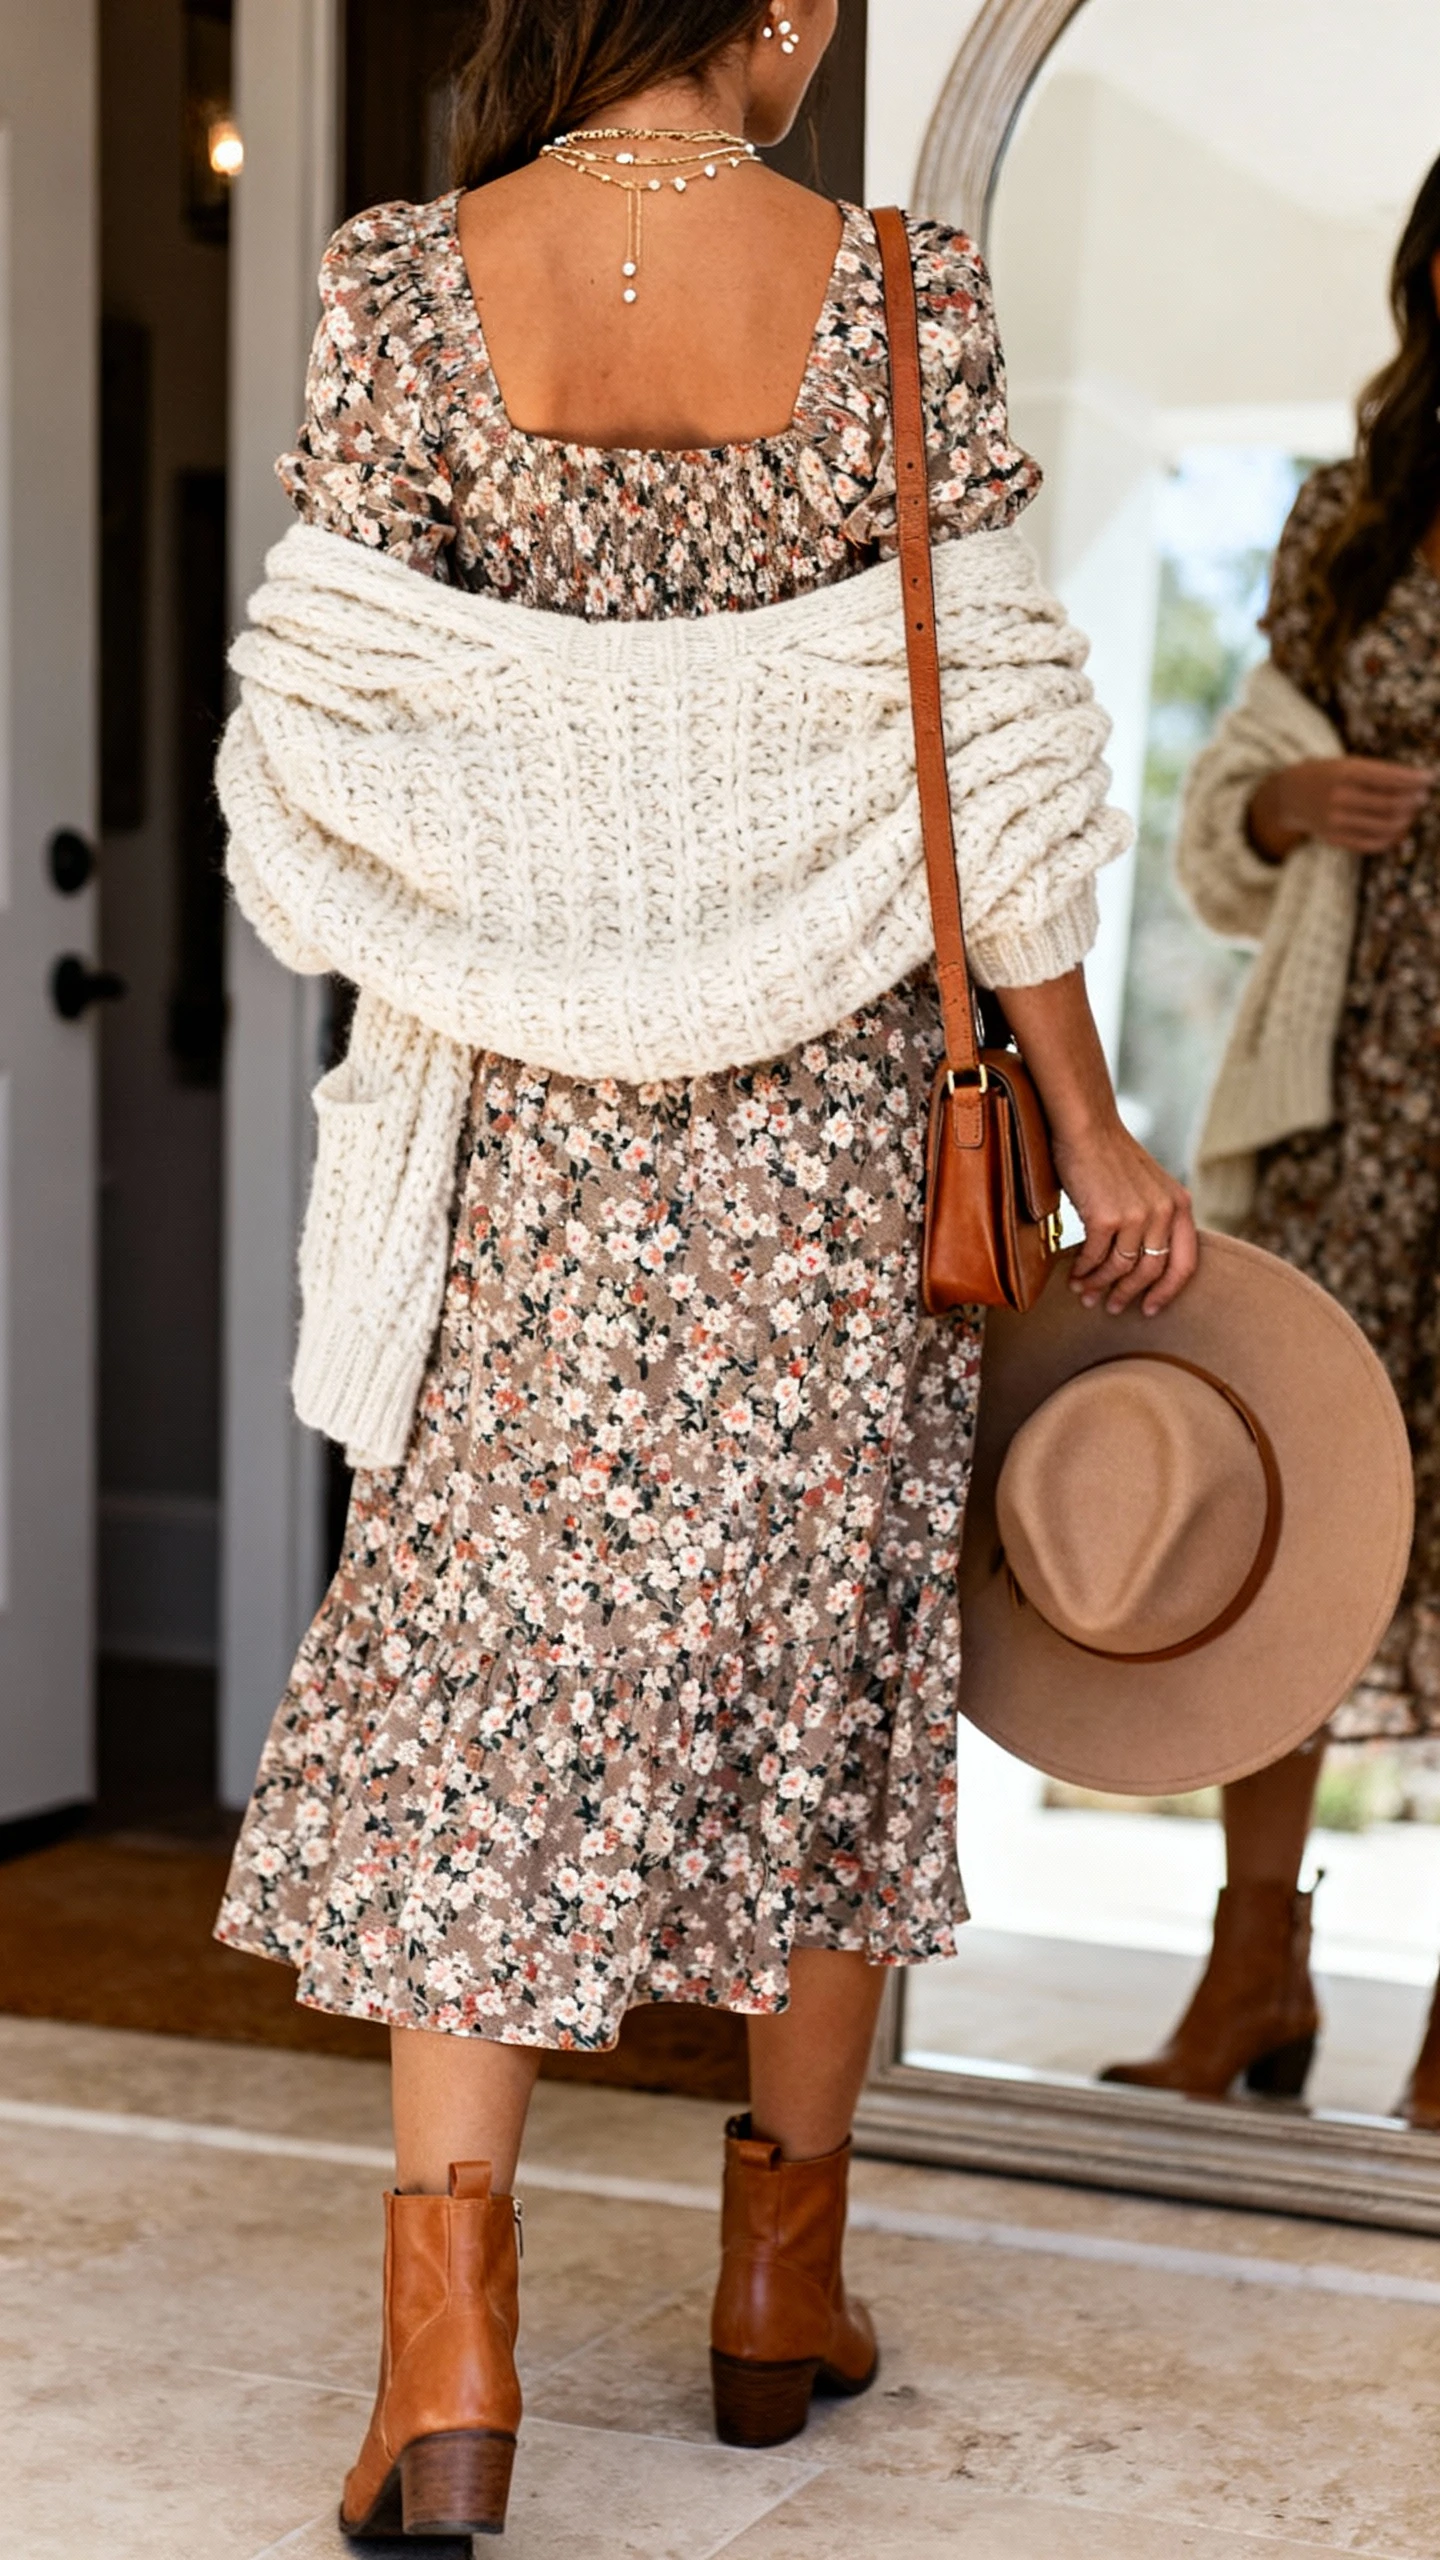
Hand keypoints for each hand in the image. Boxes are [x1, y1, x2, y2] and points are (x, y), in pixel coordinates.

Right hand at [1054, 1119, 1197, 1315]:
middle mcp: (1164, 1212)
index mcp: (1180, 1205)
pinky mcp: (1106, 1218)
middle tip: (1112, 1307)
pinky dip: (1083, 1271)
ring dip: (1100, 1285)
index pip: (1185, 1263)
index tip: (1151, 1308)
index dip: (1168, 1291)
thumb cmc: (1111, 1155)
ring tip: (1084, 1294)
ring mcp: (1136, 1216)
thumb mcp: (1149, 1186)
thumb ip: (1155, 1218)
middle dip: (1129, 1295)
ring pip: (1120, 1268)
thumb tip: (1141, 1262)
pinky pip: (1095, 1257)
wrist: (1086, 1128)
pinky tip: (1073, 1276)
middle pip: (1150, 1272)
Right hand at [1248, 757, 1434, 860]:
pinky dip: (1392, 837)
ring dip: (1406, 819)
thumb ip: (1378, 773)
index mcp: (1344, 772)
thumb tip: (1418, 783)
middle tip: (1422, 797)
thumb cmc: (1328, 775)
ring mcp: (1336, 821)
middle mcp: (1340, 797)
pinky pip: (1373, 844)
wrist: (1290, 795)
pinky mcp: (1335, 838)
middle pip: (1391, 803)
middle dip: (1413, 800)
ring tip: (1411, 812)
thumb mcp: (1348, 763)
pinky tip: (1399, 829)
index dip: (1414, 779)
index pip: (1389, 777)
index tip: (1430, 778)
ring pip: (1386, 825)